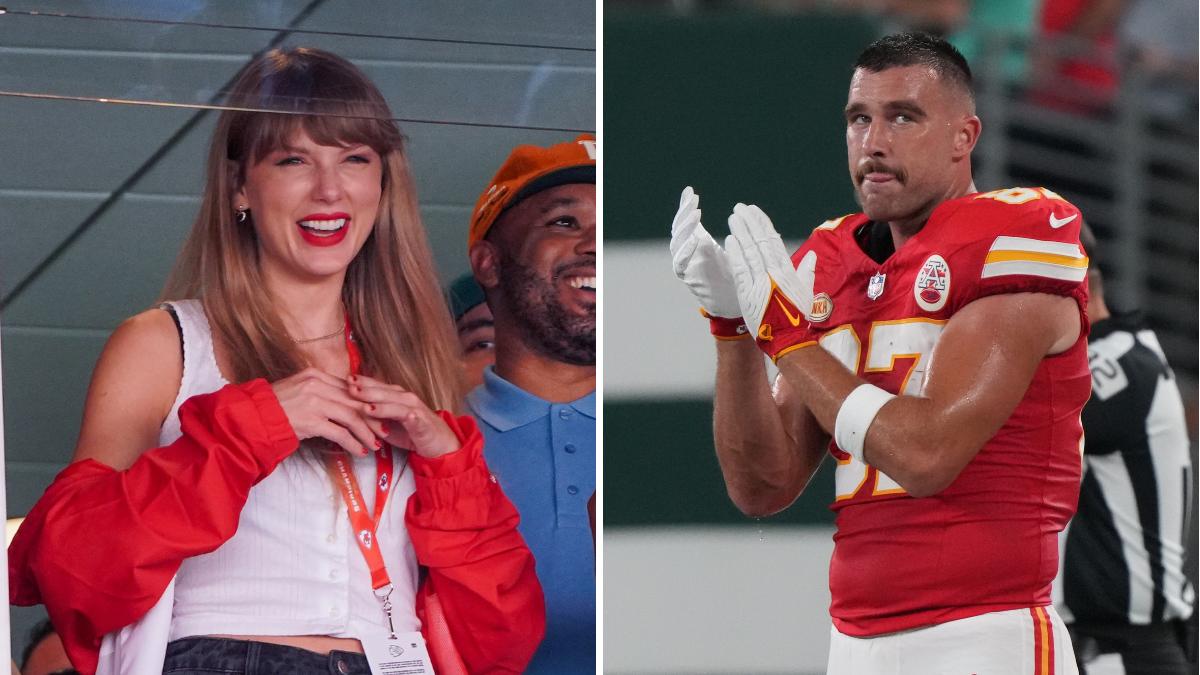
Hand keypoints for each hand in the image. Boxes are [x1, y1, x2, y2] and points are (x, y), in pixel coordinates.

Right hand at [271, 367, 377, 455]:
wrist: (252, 419)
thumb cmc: (275, 408)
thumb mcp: (300, 392)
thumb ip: (322, 393)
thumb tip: (346, 404)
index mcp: (316, 375)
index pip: (350, 389)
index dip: (368, 402)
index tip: (380, 414)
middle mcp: (317, 384)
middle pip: (355, 402)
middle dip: (374, 418)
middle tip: (386, 431)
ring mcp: (314, 401)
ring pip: (352, 417)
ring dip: (366, 433)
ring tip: (374, 445)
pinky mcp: (311, 419)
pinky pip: (340, 432)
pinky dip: (353, 443)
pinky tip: (359, 451)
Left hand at [347, 374, 458, 458]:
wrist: (439, 443)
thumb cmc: (410, 432)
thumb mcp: (386, 424)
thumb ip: (370, 417)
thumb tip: (348, 413)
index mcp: (396, 396)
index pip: (376, 385)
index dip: (361, 382)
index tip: (343, 380)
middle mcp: (405, 397)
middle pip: (383, 390)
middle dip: (365, 387)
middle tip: (349, 385)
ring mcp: (414, 408)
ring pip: (394, 401)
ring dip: (378, 401)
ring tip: (362, 401)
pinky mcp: (421, 421)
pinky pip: (408, 416)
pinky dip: (399, 413)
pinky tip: (387, 413)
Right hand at [669, 186, 740, 318]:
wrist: (733, 301)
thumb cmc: (732, 271)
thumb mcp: (732, 245)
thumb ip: (731, 230)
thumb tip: (737, 210)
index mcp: (695, 242)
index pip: (685, 221)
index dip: (685, 206)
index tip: (691, 191)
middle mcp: (686, 252)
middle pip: (678, 230)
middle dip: (684, 214)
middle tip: (693, 200)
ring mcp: (684, 265)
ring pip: (676, 243)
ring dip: (685, 228)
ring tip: (695, 214)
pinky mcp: (687, 278)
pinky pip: (679, 264)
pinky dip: (685, 251)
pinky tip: (696, 238)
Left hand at [724, 203, 816, 360]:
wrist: (786, 339)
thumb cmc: (796, 316)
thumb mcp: (806, 292)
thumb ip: (807, 271)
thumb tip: (812, 255)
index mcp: (787, 270)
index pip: (773, 240)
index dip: (762, 224)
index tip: (754, 211)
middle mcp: (773, 272)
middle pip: (759, 241)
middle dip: (748, 223)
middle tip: (739, 208)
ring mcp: (759, 281)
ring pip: (748, 251)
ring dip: (740, 233)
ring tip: (732, 218)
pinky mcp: (747, 292)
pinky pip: (740, 268)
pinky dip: (735, 253)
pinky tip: (730, 240)